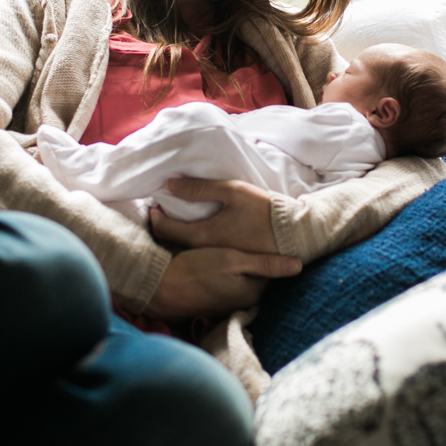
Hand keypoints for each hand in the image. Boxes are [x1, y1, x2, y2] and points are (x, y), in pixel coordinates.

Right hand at [144, 246, 301, 320]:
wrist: (160, 288)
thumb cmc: (197, 270)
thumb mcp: (233, 261)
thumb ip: (265, 264)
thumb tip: (298, 266)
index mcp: (252, 291)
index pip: (271, 269)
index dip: (268, 249)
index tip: (265, 233)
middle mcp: (242, 302)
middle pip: (256, 276)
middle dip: (254, 259)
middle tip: (248, 237)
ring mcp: (226, 305)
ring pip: (240, 281)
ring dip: (238, 268)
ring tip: (231, 246)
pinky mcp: (211, 303)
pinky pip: (225, 286)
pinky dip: (224, 275)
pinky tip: (216, 260)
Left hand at [149, 177, 279, 253]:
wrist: (292, 234)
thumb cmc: (262, 210)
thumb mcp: (232, 192)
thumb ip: (199, 188)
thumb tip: (170, 184)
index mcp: (202, 235)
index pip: (165, 229)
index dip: (155, 216)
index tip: (154, 205)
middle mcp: (204, 252)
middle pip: (171, 242)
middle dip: (162, 226)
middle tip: (160, 212)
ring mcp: (215, 259)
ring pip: (184, 248)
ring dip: (176, 235)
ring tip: (174, 220)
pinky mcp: (226, 262)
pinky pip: (199, 253)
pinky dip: (190, 242)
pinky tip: (196, 231)